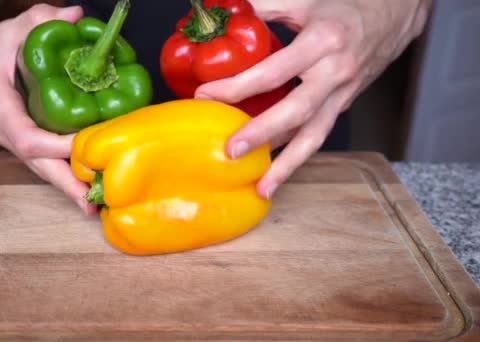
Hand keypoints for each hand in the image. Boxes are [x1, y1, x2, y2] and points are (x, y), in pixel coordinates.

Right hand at [0, 4, 96, 214]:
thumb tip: (77, 16)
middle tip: (91, 204)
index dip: (52, 146)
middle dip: (63, 185)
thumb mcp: (9, 31)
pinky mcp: (20, 139)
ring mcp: (11, 139)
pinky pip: (42, 160)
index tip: (81, 147)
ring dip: (65, 186)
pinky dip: (62, 172)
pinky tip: (85, 182)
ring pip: (39, 168)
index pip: (24, 136)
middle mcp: (3, 130)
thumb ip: (40, 21)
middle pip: (35, 164)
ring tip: (94, 204)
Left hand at [194, 0, 431, 197]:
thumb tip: (220, 12)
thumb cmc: (345, 7)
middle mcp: (335, 72)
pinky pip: (318, 134)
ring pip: (314, 135)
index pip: (273, 70)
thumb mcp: (303, 1)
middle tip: (231, 151)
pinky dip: (297, 155)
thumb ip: (263, 7)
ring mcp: (342, 93)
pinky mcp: (343, 105)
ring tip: (262, 188)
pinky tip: (276, 171)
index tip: (206, 95)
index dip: (238, 86)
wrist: (393, 15)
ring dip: (287, 165)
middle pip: (296, 111)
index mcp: (322, 41)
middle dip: (262, 133)